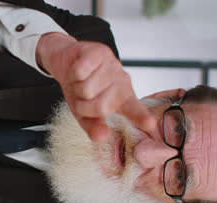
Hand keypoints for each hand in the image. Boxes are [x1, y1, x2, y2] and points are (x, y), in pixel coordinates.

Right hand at [36, 33, 156, 141]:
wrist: (66, 61)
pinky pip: (81, 72)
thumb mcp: (84, 112)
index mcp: (123, 98)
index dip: (140, 116)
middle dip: (84, 105)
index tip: (149, 124)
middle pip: (100, 107)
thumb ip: (93, 126)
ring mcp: (112, 65)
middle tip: (83, 97)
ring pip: (87, 89)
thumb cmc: (79, 88)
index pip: (134, 110)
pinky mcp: (99, 51)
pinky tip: (77, 70)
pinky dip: (73, 74)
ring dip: (77, 88)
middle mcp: (122, 81)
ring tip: (79, 82)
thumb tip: (101, 138)